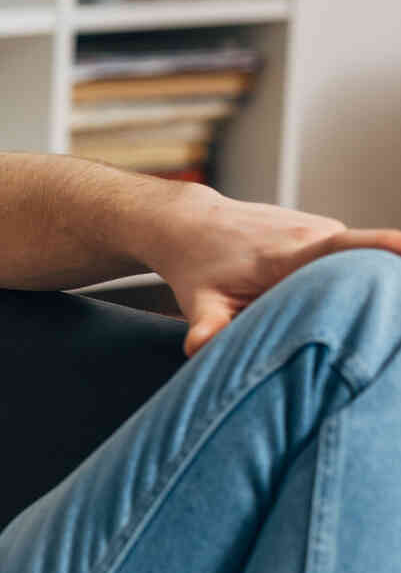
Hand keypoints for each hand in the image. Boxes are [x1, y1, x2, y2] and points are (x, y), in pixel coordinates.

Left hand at [154, 186, 400, 356]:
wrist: (192, 223)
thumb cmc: (197, 265)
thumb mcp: (199, 300)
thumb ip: (207, 326)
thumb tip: (198, 349)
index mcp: (286, 251)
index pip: (343, 248)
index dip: (381, 247)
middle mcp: (313, 233)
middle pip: (361, 267)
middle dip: (373, 296)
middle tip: (367, 332)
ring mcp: (324, 228)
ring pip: (355, 265)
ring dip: (353, 292)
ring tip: (327, 316)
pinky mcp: (328, 231)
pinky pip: (347, 258)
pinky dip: (344, 280)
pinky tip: (325, 300)